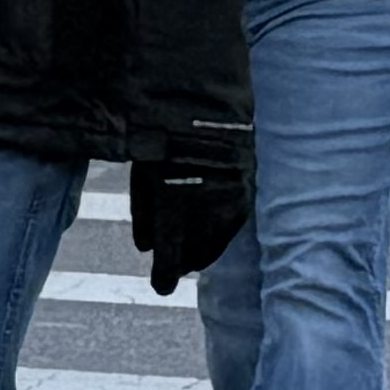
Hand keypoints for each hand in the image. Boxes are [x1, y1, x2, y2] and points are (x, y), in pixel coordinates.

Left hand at [128, 126, 252, 295]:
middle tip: (174, 266)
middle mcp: (207, 210)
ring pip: (217, 243)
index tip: (161, 287)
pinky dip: (218, 232)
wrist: (205, 101)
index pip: (170, 257)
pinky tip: (210, 229)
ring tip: (191, 252)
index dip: (164, 277)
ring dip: (202, 250)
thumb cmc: (161, 135)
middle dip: (182, 262)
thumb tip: (145, 248)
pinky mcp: (247, 191)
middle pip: (196, 255)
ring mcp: (231, 201)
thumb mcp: (142, 173)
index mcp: (174, 206)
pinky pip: (232, 225)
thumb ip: (143, 214)